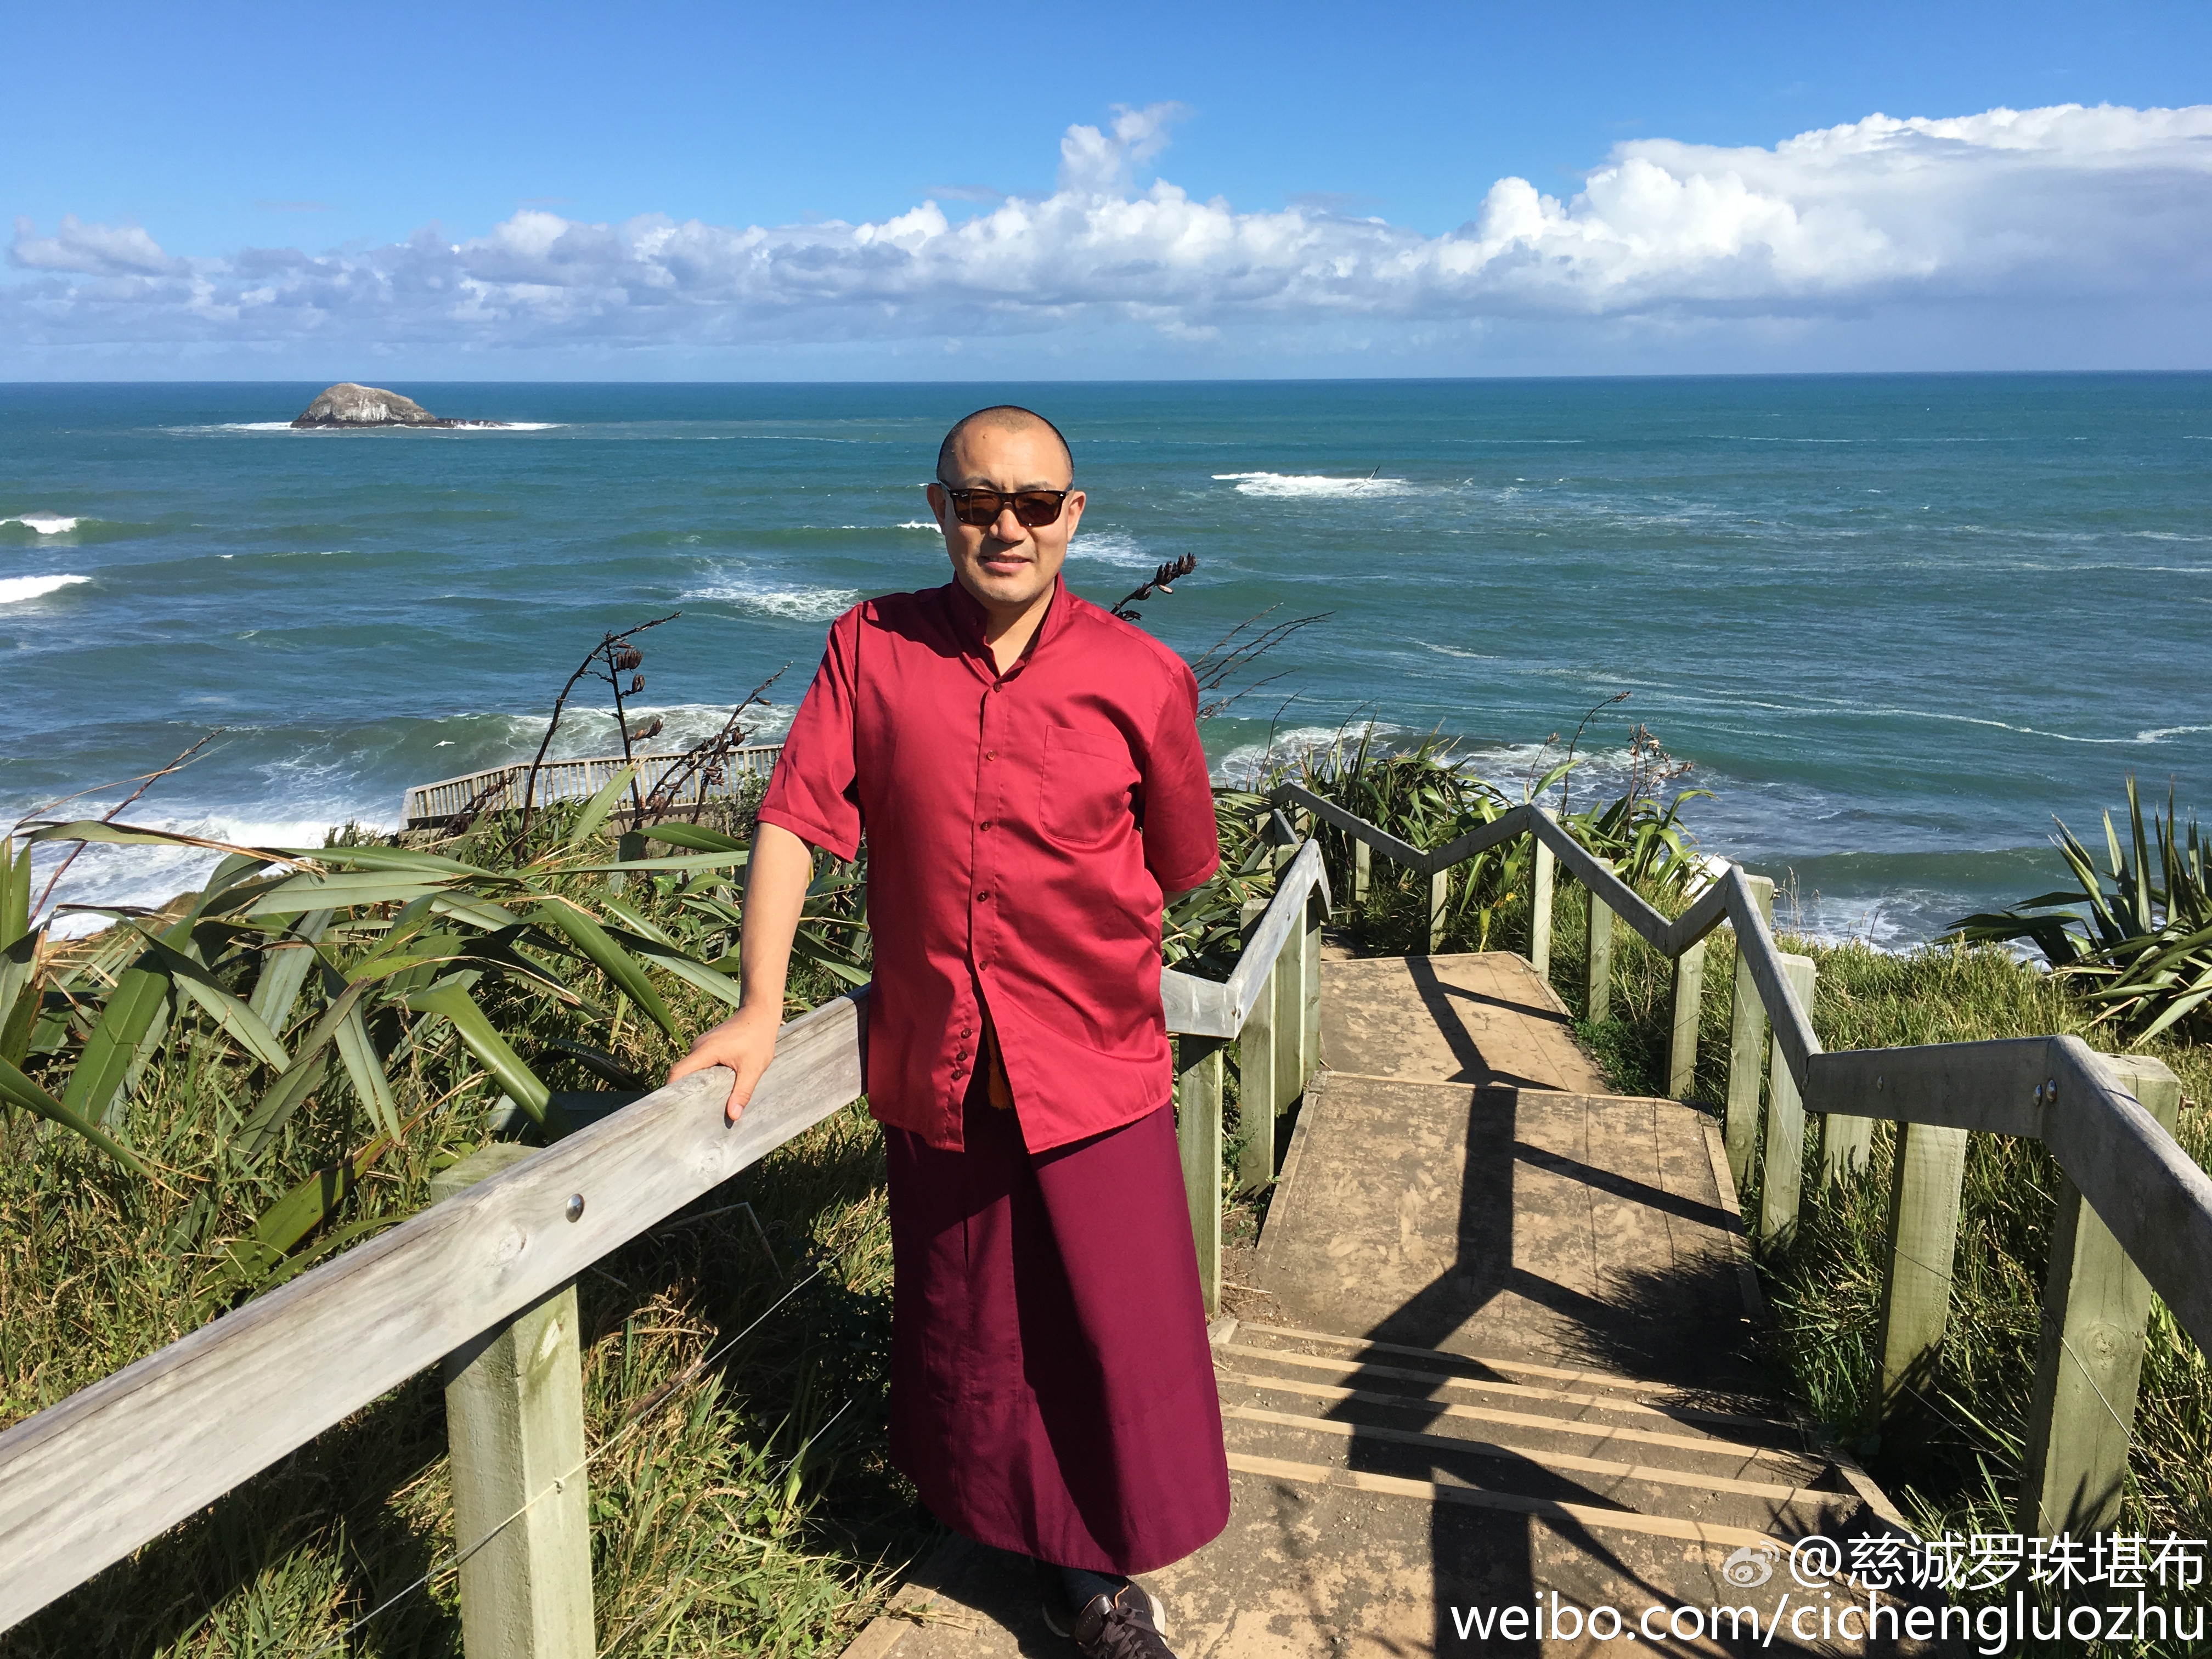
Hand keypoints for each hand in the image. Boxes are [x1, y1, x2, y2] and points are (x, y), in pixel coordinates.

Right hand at [667, 1006, 780, 1123]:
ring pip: (691, 1071)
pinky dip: (703, 1078)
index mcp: (704, 1051)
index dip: (672, 1091)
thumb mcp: (753, 1068)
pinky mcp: (707, 1047)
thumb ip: (742, 1092)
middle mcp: (698, 1048)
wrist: (760, 1014)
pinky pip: (699, 1066)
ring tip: (704, 1106)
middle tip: (691, 1116)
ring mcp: (701, 1047)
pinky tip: (713, 1090)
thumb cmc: (758, 1039)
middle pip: (682, 1074)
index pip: (678, 1072)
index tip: (676, 1110)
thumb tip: (733, 1116)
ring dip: (697, 1086)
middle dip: (686, 1094)